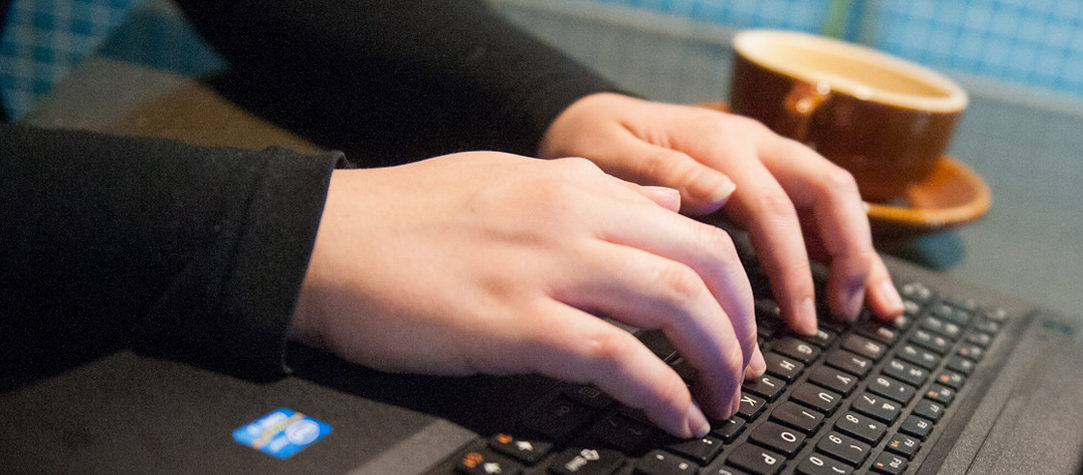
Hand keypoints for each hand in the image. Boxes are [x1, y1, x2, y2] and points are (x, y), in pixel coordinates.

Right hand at [290, 152, 764, 437]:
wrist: (323, 242)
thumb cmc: (409, 216)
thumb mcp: (514, 180)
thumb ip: (599, 192)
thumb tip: (671, 208)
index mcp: (577, 186)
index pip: (694, 227)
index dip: (734, 285)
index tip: (740, 327)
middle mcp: (574, 218)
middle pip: (703, 264)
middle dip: (740, 326)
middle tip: (745, 372)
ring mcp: (547, 269)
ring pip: (676, 305)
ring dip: (716, 361)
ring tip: (720, 402)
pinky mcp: (515, 324)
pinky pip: (618, 360)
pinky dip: (662, 393)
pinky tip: (674, 419)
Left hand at [539, 93, 904, 333]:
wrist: (589, 118)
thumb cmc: (593, 142)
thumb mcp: (607, 153)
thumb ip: (660, 172)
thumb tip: (719, 194)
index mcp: (719, 143)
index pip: (775, 208)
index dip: (794, 268)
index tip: (801, 322)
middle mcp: (756, 144)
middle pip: (829, 191)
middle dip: (850, 253)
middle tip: (847, 313)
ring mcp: (768, 158)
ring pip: (836, 198)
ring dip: (862, 252)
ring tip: (877, 310)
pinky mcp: (770, 176)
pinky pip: (820, 210)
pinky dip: (845, 250)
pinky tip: (861, 292)